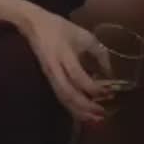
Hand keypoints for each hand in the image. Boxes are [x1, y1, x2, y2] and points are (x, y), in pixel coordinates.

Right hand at [17, 7, 110, 123]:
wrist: (33, 24)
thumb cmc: (61, 28)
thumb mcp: (84, 35)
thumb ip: (99, 53)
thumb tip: (110, 74)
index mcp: (64, 54)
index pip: (78, 77)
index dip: (94, 88)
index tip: (110, 92)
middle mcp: (55, 68)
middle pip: (68, 94)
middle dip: (86, 107)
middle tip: (103, 113)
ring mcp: (49, 75)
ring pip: (63, 99)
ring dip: (79, 111)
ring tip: (95, 119)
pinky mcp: (48, 79)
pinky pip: (60, 97)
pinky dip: (72, 108)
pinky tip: (83, 113)